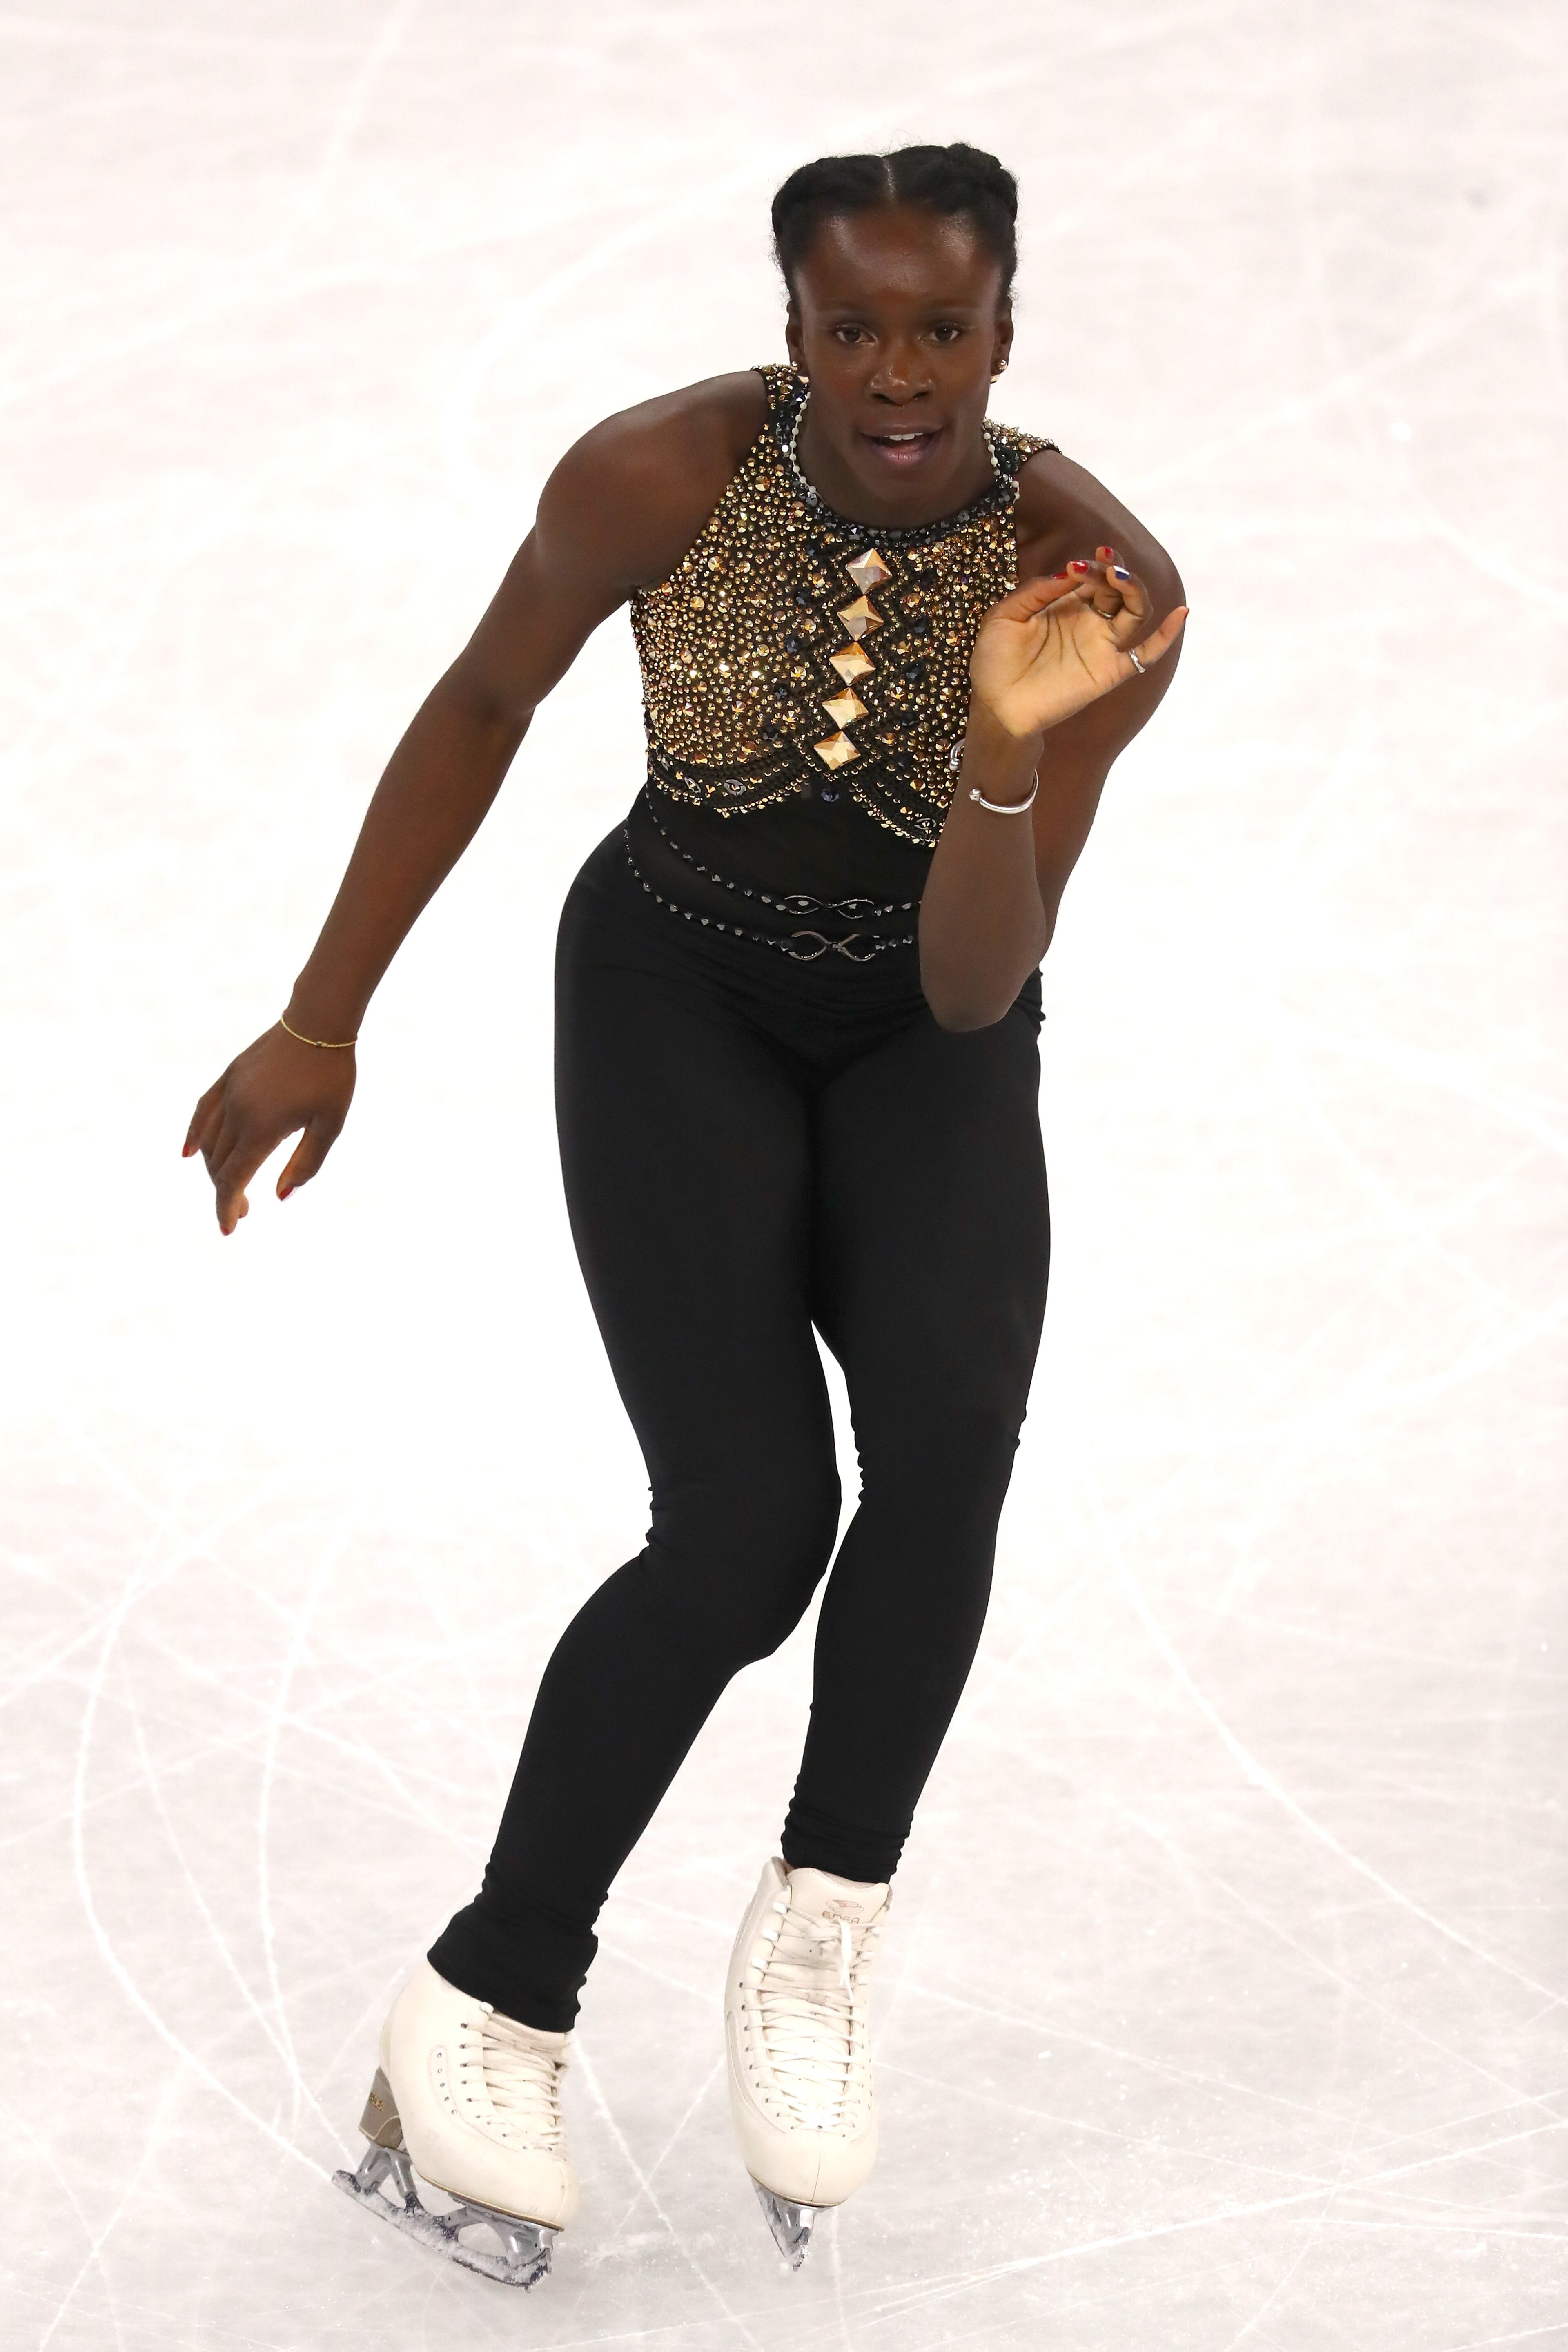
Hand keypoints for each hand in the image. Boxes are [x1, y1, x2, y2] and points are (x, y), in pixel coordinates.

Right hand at [183, 1024, 355, 1234]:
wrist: (319, 1022)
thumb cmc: (331, 1076)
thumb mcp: (329, 1125)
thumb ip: (305, 1164)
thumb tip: (279, 1196)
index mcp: (262, 1128)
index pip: (233, 1179)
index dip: (227, 1207)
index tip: (229, 1230)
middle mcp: (237, 1111)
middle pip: (219, 1164)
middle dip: (226, 1192)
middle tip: (243, 1211)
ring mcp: (229, 1092)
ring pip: (208, 1141)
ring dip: (215, 1169)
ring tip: (231, 1186)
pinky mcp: (229, 1077)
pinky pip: (203, 1112)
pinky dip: (195, 1135)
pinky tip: (190, 1153)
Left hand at [969, 549, 1186, 742]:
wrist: (995, 706)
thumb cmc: (995, 661)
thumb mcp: (1005, 616)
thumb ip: (1037, 591)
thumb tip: (1070, 571)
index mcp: (1066, 604)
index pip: (1092, 576)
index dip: (1091, 566)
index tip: (1077, 565)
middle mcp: (1089, 621)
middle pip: (1117, 588)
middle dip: (1113, 570)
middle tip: (1102, 562)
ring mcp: (1101, 646)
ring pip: (1135, 611)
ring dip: (1133, 590)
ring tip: (1118, 577)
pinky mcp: (1109, 672)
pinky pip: (1145, 655)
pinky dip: (1166, 636)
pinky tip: (1181, 613)